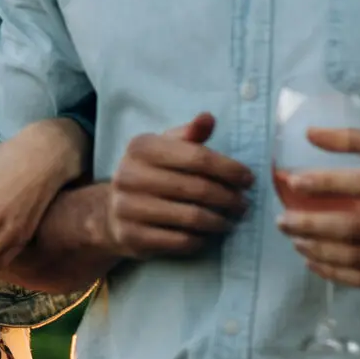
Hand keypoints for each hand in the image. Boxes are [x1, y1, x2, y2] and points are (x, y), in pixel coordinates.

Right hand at [104, 112, 252, 259]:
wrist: (110, 211)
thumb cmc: (149, 174)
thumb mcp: (165, 148)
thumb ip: (190, 134)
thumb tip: (209, 118)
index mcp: (141, 147)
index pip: (197, 157)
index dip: (229, 169)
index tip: (249, 179)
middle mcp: (129, 175)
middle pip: (197, 188)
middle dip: (228, 198)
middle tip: (244, 204)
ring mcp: (127, 207)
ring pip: (191, 217)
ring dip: (219, 221)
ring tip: (231, 220)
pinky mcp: (131, 236)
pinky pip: (180, 241)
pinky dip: (201, 240)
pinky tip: (208, 235)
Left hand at [278, 128, 359, 292]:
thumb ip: (358, 140)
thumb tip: (310, 134)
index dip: (328, 183)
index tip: (293, 181)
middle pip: (358, 229)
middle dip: (312, 225)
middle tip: (282, 221)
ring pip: (359, 258)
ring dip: (318, 250)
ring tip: (294, 239)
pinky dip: (335, 272)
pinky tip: (313, 261)